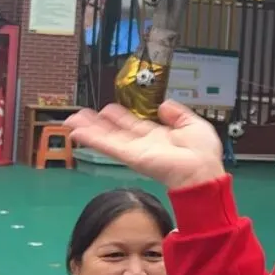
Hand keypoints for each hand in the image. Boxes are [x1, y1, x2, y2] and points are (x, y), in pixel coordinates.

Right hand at [67, 101, 224, 189]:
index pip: (133, 126)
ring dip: (89, 129)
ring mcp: (135, 150)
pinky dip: (92, 138)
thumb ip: (177, 114)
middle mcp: (144, 144)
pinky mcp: (131, 156)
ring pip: (106, 138)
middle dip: (97, 124)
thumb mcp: (192, 124)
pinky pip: (107, 146)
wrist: (201, 170)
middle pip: (115, 132)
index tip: (106, 110)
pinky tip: (77, 132)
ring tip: (71, 121)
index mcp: (159, 137)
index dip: (119, 118)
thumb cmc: (202, 151)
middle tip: (80, 115)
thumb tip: (165, 104)